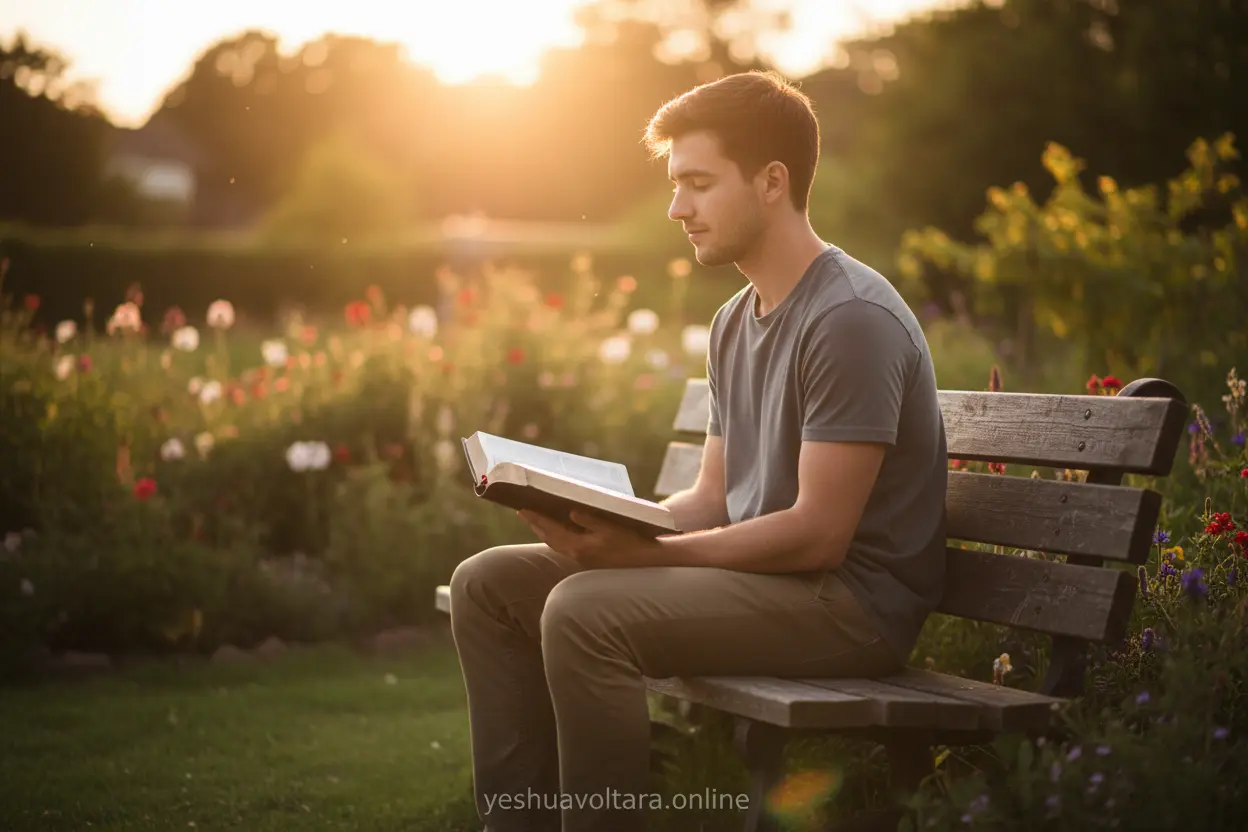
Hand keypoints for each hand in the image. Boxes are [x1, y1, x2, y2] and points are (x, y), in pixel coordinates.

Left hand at [517, 509, 662, 568]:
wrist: (645, 560)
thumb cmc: (630, 541)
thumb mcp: (610, 527)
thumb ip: (589, 521)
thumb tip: (571, 513)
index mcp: (580, 547)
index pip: (552, 531)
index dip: (537, 519)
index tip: (523, 509)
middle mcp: (577, 555)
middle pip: (550, 539)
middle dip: (536, 525)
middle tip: (522, 512)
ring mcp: (582, 559)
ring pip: (556, 544)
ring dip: (544, 532)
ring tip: (535, 520)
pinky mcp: (588, 559)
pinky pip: (565, 547)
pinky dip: (556, 537)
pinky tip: (556, 531)